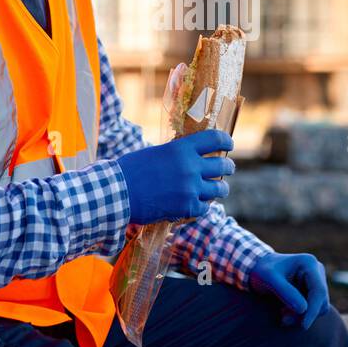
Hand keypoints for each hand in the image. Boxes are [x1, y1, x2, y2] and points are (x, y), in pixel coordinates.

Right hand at [116, 130, 234, 224]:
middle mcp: (191, 167)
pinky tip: (199, 202)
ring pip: (219, 188)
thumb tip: (193, 154)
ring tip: (217, 188)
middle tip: (228, 168)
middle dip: (228, 167)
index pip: (215, 139)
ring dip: (219, 188)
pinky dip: (203, 205)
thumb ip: (178, 153)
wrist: (118, 193)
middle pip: (223, 165)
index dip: (225, 141)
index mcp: (182, 148)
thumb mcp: (158, 152)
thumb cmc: (132, 169)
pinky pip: (206, 207)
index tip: (228, 144)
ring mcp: (191, 189)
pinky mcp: (187, 208)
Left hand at [249, 252, 329, 328]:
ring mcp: (316, 280)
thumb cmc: (261, 271)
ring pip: (319, 307)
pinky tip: (285, 312)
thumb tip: (303, 309)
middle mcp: (316, 270)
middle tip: (284, 320)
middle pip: (321, 300)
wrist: (256, 268)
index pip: (318, 291)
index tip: (304, 326)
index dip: (313, 310)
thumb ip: (285, 292)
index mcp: (308, 263)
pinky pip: (313, 308)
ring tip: (282, 315)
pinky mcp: (312, 290)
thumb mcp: (269, 279)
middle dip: (304, 314)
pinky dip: (300, 314)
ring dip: (302, 316)